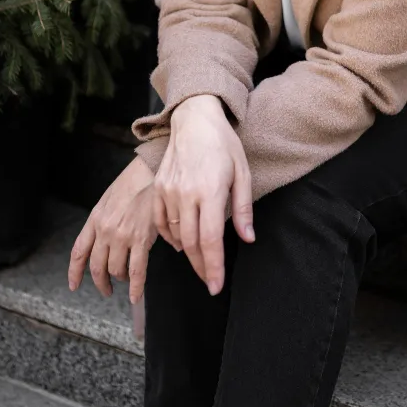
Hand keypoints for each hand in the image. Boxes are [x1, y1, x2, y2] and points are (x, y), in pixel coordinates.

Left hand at [68, 156, 164, 304]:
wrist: (151, 172)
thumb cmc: (133, 182)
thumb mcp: (108, 199)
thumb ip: (102, 220)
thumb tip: (105, 240)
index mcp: (95, 220)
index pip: (79, 252)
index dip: (75, 272)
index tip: (74, 285)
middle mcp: (105, 231)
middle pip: (97, 266)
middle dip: (100, 282)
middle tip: (106, 289)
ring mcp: (122, 237)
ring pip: (116, 270)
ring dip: (120, 278)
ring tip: (125, 279)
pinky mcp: (141, 240)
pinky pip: (136, 271)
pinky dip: (135, 287)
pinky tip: (135, 296)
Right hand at [153, 94, 254, 295]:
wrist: (194, 120)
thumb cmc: (223, 144)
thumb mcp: (242, 173)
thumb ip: (243, 208)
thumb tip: (248, 238)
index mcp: (209, 191)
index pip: (210, 240)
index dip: (213, 267)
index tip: (216, 286)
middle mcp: (185, 194)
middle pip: (192, 243)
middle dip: (201, 267)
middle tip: (209, 283)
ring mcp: (168, 191)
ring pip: (176, 235)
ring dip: (188, 253)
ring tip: (200, 263)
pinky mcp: (158, 188)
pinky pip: (160, 222)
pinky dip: (171, 236)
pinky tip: (181, 243)